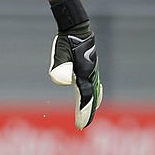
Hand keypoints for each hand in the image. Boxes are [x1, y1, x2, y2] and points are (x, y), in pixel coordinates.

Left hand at [48, 0, 102, 129]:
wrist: (76, 28)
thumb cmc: (67, 40)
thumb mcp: (60, 52)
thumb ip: (59, 66)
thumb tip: (59, 81)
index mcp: (84, 74)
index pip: (85, 98)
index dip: (83, 113)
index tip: (80, 125)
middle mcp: (91, 74)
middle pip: (91, 98)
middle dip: (87, 112)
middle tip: (83, 125)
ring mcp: (92, 71)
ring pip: (94, 92)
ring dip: (92, 104)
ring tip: (90, 114)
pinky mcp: (90, 67)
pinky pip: (94, 85)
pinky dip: (95, 94)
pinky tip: (94, 97)